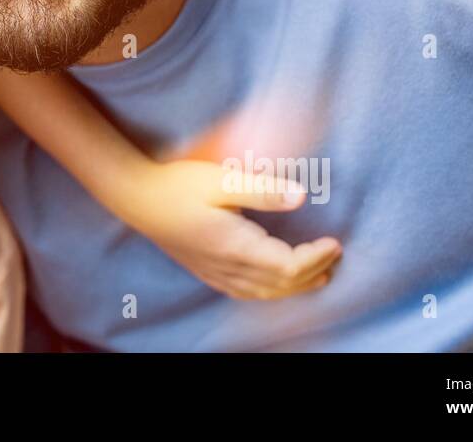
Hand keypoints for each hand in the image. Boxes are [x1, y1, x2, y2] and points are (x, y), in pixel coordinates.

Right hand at [114, 158, 341, 299]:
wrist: (136, 198)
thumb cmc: (177, 184)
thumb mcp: (220, 179)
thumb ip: (262, 189)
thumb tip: (301, 197)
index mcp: (235, 246)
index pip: (287, 267)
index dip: (316, 258)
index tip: (335, 242)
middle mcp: (227, 267)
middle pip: (281, 284)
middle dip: (313, 272)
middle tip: (336, 255)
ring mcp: (215, 272)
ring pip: (264, 292)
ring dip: (295, 286)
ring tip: (319, 274)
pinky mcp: (206, 270)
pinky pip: (246, 292)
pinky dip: (270, 291)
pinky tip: (275, 283)